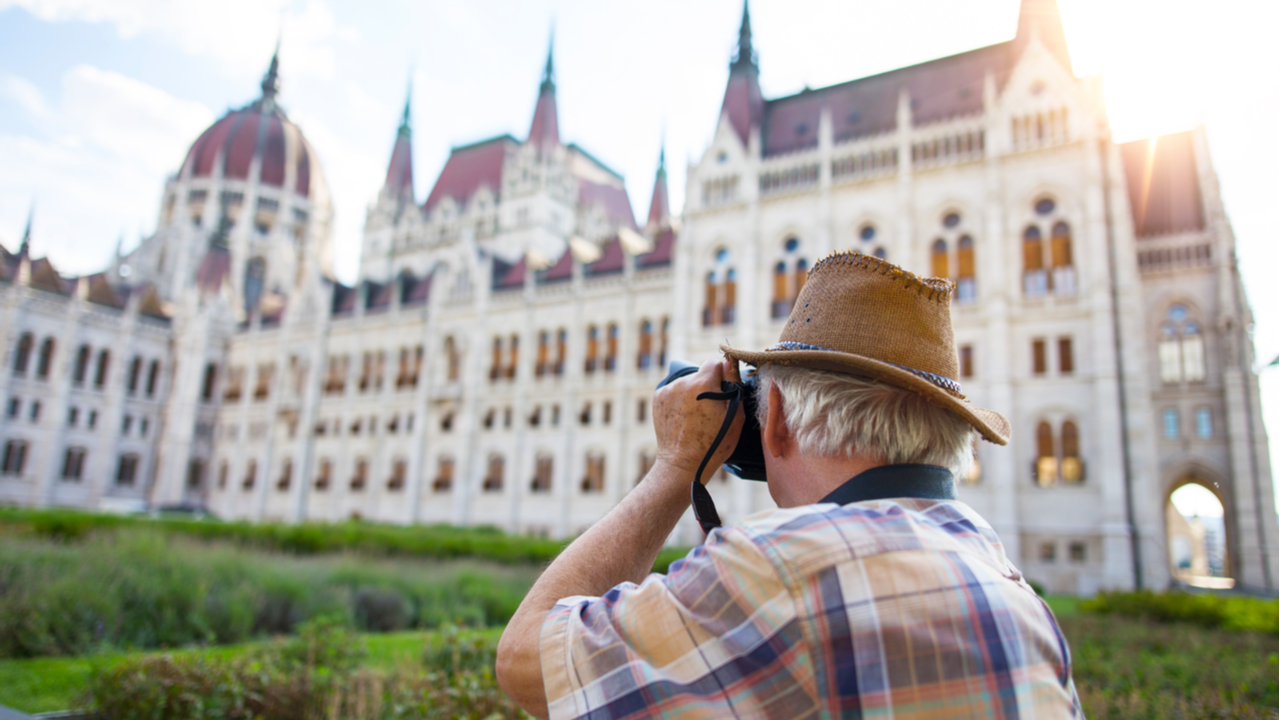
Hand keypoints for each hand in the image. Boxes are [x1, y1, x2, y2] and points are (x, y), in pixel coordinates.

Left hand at [652, 357, 743, 481]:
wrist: (682, 464)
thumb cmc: (713, 444)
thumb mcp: (736, 417)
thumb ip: (734, 385)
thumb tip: (729, 364)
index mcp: (702, 383)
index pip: (714, 363)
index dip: (722, 375)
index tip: (723, 389)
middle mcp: (682, 382)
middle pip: (699, 374)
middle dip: (707, 386)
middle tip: (711, 408)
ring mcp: (667, 390)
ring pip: (686, 382)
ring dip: (692, 392)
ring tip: (696, 416)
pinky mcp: (658, 398)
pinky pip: (674, 390)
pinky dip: (680, 399)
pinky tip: (684, 417)